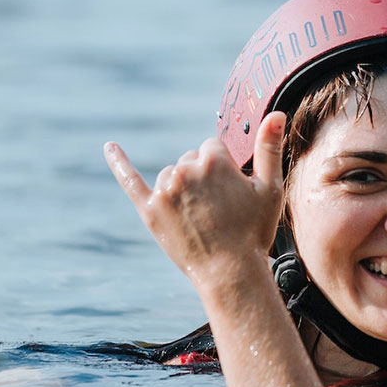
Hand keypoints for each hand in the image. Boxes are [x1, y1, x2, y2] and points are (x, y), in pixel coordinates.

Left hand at [103, 112, 286, 282]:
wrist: (230, 273)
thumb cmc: (253, 232)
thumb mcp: (270, 189)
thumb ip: (269, 147)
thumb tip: (277, 113)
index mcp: (213, 161)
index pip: (213, 148)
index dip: (224, 170)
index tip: (232, 194)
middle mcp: (185, 170)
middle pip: (190, 159)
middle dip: (202, 178)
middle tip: (218, 209)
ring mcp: (165, 191)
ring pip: (171, 174)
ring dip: (181, 187)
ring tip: (199, 216)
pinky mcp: (150, 210)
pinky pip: (130, 180)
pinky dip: (119, 163)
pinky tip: (109, 147)